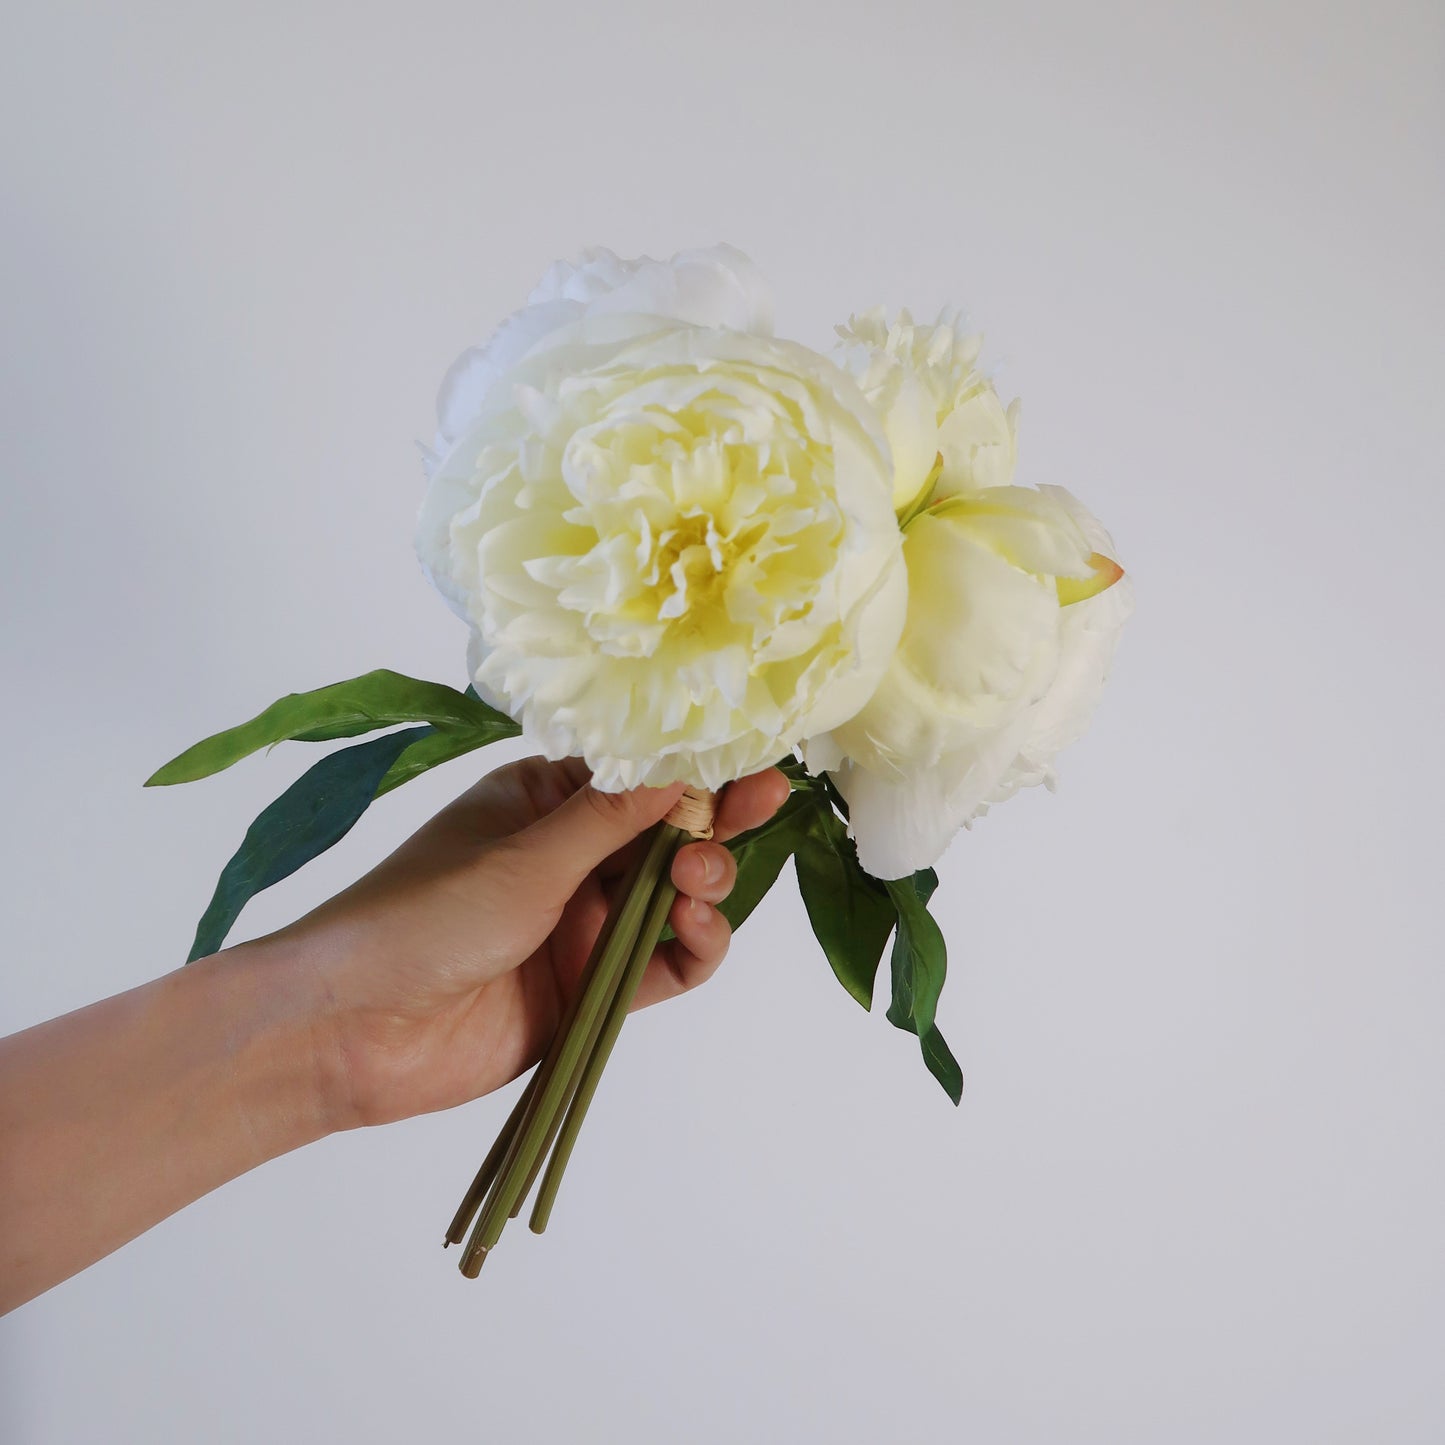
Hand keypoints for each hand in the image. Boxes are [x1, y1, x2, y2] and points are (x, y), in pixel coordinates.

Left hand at [269, 757, 789, 1128]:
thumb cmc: (421, 917)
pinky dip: (694, 948)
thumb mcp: (523, 859)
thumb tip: (683, 760)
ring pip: (675, 897)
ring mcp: (583, 924)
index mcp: (542, 803)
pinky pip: (664, 965)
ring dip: (704, 883)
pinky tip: (697, 932)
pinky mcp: (591, 988)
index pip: (636, 774)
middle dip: (713, 821)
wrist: (352, 1031)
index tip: (748, 760)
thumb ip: (611, 819)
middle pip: (667, 832)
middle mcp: (569, 858)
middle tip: (754, 809)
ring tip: (694, 882)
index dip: (694, 766)